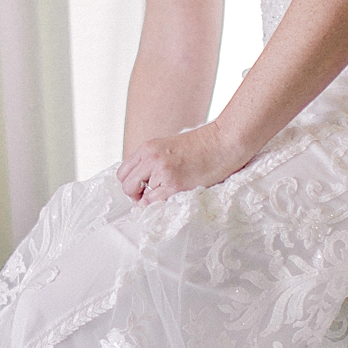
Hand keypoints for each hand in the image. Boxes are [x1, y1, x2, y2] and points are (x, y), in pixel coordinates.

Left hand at [117, 123, 247, 203]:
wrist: (224, 141)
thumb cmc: (203, 146)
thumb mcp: (169, 146)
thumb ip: (154, 160)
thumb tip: (143, 182)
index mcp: (148, 148)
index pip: (123, 172)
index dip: (130, 183)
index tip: (142, 188)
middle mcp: (151, 158)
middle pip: (126, 185)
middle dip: (135, 195)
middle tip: (150, 196)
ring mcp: (162, 172)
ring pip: (140, 197)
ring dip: (151, 199)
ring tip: (170, 192)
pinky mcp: (174, 184)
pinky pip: (153, 203)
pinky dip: (158, 206)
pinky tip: (172, 197)